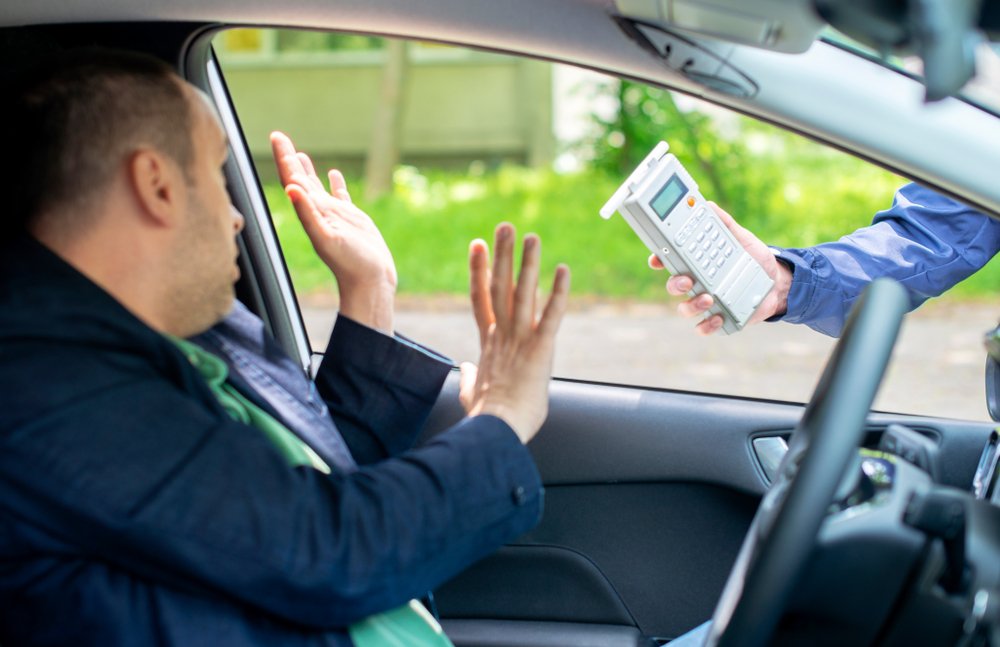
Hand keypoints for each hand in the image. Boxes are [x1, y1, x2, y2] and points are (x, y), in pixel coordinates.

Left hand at [270, 131, 395, 333]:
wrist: (370, 281)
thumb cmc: (350, 263)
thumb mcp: (326, 237)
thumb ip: (308, 212)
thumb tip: (291, 187)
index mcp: (311, 213)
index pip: (293, 179)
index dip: (284, 158)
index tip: (276, 136)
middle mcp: (319, 212)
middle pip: (300, 179)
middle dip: (289, 158)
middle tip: (279, 136)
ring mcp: (335, 215)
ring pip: (317, 186)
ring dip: (307, 169)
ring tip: (298, 152)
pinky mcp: (352, 219)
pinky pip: (340, 196)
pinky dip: (335, 184)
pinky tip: (333, 174)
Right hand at [458, 223, 569, 442]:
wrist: (496, 429)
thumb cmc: (486, 417)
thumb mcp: (471, 393)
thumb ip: (467, 377)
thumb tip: (465, 370)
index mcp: (487, 343)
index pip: (481, 298)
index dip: (479, 270)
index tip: (477, 246)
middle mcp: (502, 335)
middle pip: (500, 286)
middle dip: (503, 254)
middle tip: (505, 226)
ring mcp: (520, 339)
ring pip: (524, 293)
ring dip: (528, 263)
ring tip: (532, 236)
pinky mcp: (541, 349)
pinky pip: (552, 315)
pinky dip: (559, 292)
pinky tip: (564, 270)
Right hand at [650, 202, 790, 334]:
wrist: (778, 282)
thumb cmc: (755, 259)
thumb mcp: (741, 238)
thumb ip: (724, 223)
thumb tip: (708, 205)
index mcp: (697, 263)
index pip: (671, 262)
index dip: (659, 260)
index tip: (657, 259)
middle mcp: (697, 284)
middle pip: (673, 286)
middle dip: (674, 284)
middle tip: (687, 280)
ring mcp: (706, 302)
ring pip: (685, 308)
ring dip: (691, 305)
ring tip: (708, 298)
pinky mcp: (719, 318)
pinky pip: (704, 327)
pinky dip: (707, 325)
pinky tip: (717, 316)